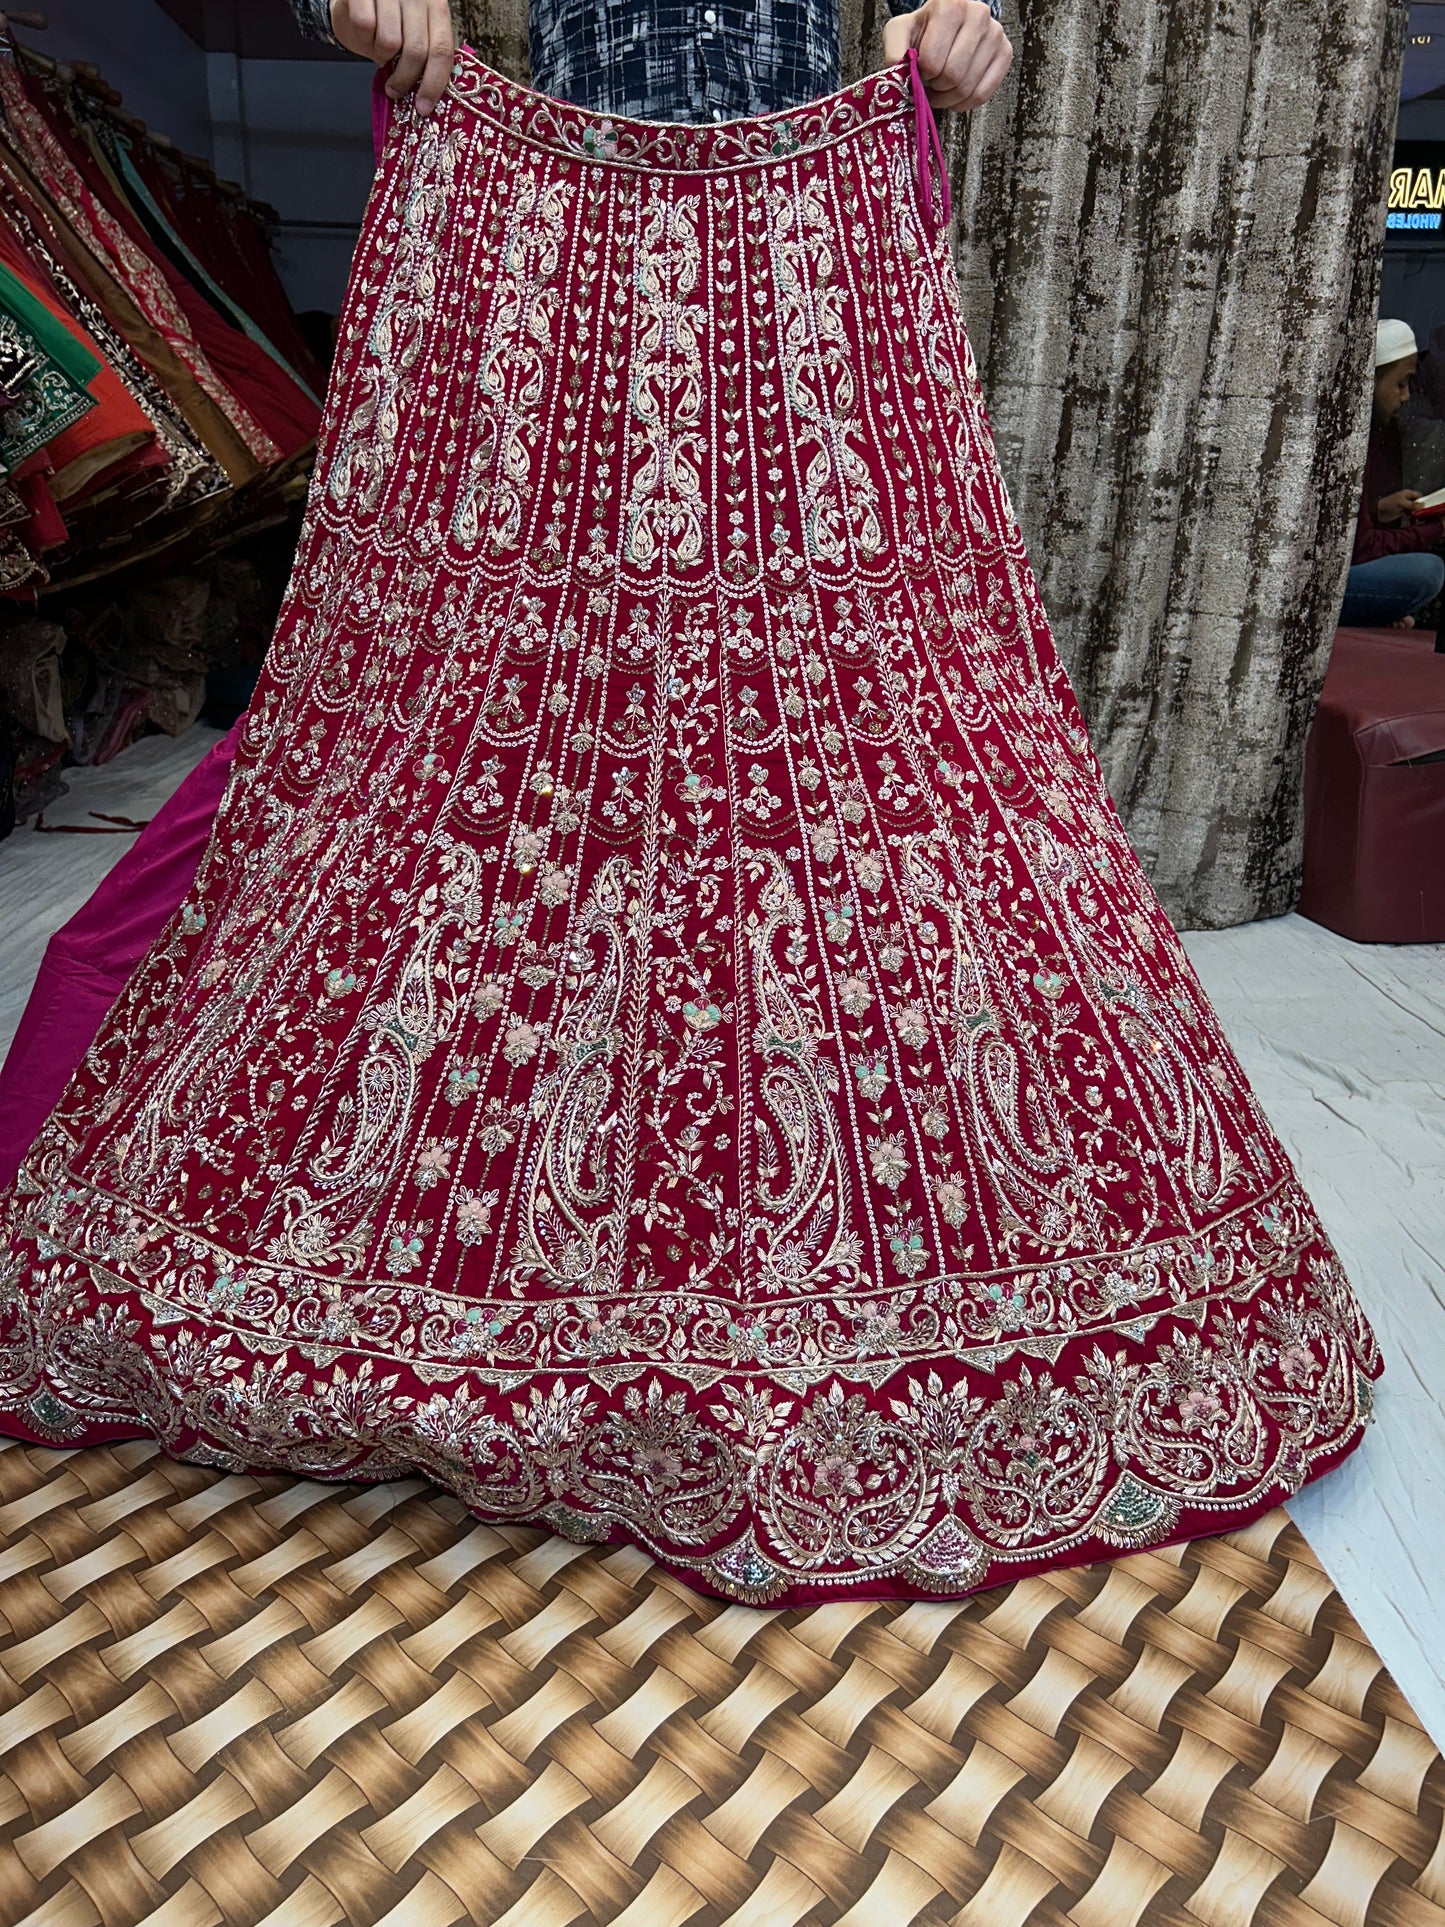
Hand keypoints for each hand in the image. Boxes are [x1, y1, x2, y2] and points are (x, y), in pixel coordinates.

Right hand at [329, 0, 454, 115]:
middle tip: (394, 90)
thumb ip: (426, 54)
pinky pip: (364, 25)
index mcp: (436, 6)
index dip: (434, 83)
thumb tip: (427, 98)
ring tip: (379, 48)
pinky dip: (362, 37)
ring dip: (380, 54)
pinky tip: (365, 33)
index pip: (442, 49)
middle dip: (404, 79)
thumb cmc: (388, 19)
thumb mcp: (414, 33)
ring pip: (388, 41)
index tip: (423, 107)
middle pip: (416, 50)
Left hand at [882, 0, 1012, 112]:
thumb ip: (894, 50)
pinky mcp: (1005, 53)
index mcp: (951, 4)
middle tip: (929, 82)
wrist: (946, 25)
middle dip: (935, 87)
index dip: (921, 74)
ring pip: (967, 88)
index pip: (932, 60)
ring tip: (939, 87)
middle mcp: (978, 14)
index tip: (919, 70)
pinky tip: (953, 95)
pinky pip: (983, 94)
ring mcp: (995, 33)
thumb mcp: (900, 32)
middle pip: (952, 75)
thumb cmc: (923, 30)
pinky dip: (963, 103)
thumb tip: (898, 73)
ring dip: (947, 98)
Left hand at [1378, 488, 1422, 525]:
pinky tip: (1415, 520)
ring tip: (1420, 517)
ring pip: (1414, 509)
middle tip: (1423, 513)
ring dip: (1417, 513)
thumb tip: (1422, 505)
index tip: (1426, 506)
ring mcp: (1404, 506)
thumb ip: (1412, 504)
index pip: (1418, 496)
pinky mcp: (1401, 512)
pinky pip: (1410, 514)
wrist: (1377, 512)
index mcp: (1406, 494)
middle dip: (1420, 508)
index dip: (1422, 500)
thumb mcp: (1401, 503)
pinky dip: (1412, 517)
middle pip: (1417, 503)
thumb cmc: (1386, 504)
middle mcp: (1406, 499)